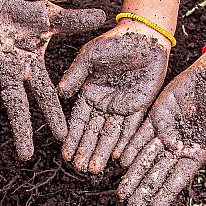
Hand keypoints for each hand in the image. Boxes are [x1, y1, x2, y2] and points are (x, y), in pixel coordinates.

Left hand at [0, 0, 105, 159]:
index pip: (44, 94)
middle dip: (20, 131)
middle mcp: (11, 73)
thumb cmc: (23, 6)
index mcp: (31, 64)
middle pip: (17, 107)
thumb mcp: (49, 15)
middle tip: (25, 157)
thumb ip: (74, 21)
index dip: (52, 114)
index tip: (61, 136)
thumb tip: (103, 16)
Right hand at [59, 24, 170, 173]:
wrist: (145, 36)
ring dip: (103, 152)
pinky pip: (132, 128)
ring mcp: (122, 106)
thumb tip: (60, 93)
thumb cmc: (115, 40)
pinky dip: (125, 143)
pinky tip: (119, 157)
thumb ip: (76, 75)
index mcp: (89, 91)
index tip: (65, 154)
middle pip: (93, 132)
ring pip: (111, 134)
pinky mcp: (140, 106)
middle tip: (79, 169)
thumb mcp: (90, 55)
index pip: (78, 120)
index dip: (72, 137)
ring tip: (94, 169)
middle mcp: (104, 103)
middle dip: (86, 150)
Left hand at [117, 56, 205, 205]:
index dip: (167, 192)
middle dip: (144, 189)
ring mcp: (165, 133)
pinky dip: (131, 148)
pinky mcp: (156, 118)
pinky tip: (121, 162)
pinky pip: (140, 136)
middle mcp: (178, 148)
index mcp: (196, 155)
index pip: (178, 178)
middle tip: (131, 205)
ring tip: (122, 191)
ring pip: (146, 157)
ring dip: (134, 174)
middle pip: (158, 172)